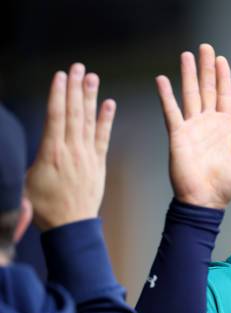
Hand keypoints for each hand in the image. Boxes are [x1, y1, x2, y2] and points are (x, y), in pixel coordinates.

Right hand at [26, 63, 115, 230]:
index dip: (58, 94)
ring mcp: (87, 156)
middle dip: (75, 88)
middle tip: (79, 67)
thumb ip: (29, 160)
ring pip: (88, 121)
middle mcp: (71, 150)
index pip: (55, 116)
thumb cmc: (44, 207)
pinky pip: (103, 137)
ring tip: (93, 78)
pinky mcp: (98, 163)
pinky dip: (106, 120)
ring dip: (90, 98)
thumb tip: (21, 149)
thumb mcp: (26, 182)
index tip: (61, 76)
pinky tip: (109, 104)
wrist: (71, 225)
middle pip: (73, 113)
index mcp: (51, 153)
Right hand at [156, 44, 230, 208]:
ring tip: (186, 56)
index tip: (221, 59)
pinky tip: (162, 81)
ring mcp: (192, 127)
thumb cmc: (226, 184)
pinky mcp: (178, 135)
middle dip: (206, 68)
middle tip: (204, 48)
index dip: (223, 77)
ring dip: (187, 75)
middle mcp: (208, 123)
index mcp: (225, 126)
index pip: (224, 95)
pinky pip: (171, 111)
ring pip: (190, 94)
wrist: (205, 200)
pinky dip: (166, 96)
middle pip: (207, 89)